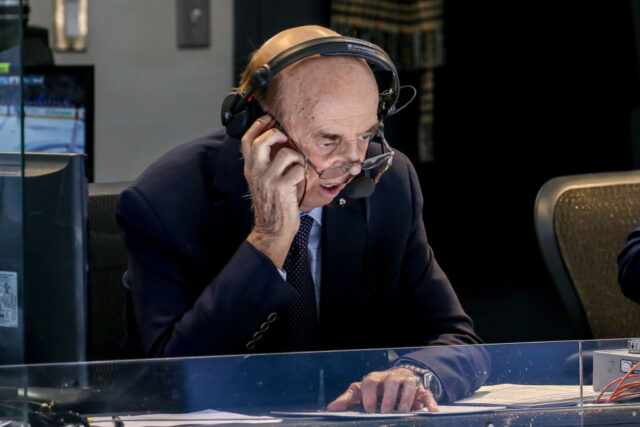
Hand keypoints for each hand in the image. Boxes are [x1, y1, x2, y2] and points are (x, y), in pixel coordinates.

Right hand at [242, 115, 305, 267]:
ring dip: (296, 156)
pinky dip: (301, 171)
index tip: (269, 119)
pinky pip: (296, 169)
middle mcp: (256, 172)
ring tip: (297, 164)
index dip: (258, 125)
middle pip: (261, 141)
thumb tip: (278, 143)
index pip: (247, 140)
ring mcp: (268, 179)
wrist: (271, 229)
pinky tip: (300, 178)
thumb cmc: (271, 205)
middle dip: (277, 134)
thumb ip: (265, 164)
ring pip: (284, 153)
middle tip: (286, 138)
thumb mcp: (261, 182)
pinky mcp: (281, 188)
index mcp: (250, 169)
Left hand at [327, 368, 438, 412]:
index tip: (369, 408)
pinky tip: (430, 411)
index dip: (370, 394)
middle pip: (392, 382)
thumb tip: (331, 408)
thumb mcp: (362, 392)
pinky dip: (430, 402)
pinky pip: (427, 394)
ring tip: (402, 411)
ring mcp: (408, 382)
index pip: (371, 381)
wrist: (399, 377)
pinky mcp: (421, 390)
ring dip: (406, 398)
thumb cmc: (377, 388)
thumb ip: (348, 399)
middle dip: (389, 397)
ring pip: (409, 385)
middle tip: (386, 411)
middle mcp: (392, 378)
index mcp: (376, 378)